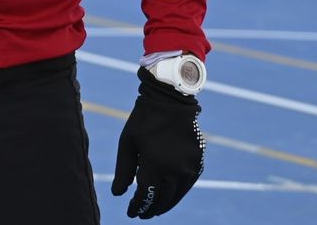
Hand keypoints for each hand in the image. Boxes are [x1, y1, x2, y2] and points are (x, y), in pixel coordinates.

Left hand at [111, 67, 204, 217]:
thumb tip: (118, 194)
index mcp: (155, 164)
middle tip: (142, 213)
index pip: (146, 196)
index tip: (130, 212)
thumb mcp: (127, 142)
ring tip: (154, 209)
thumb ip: (123, 170)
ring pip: (176, 196)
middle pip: (162, 199)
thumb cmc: (143, 121)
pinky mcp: (198, 164)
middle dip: (151, 209)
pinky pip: (186, 185)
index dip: (138, 207)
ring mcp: (189, 168)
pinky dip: (177, 194)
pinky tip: (168, 195)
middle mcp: (175, 169)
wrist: (171, 102)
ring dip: (165, 205)